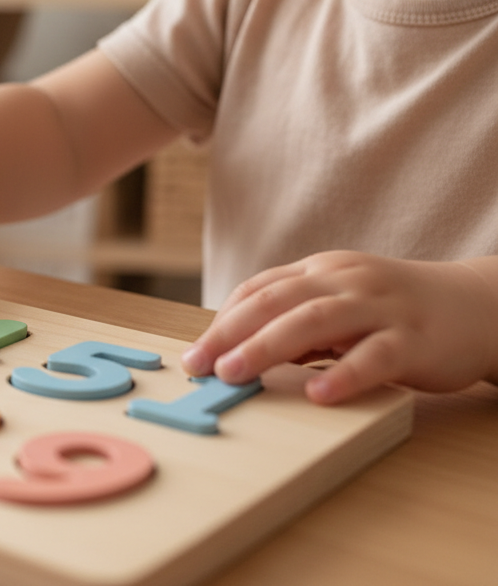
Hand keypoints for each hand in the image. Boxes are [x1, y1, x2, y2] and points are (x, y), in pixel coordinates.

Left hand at [181, 251, 497, 403]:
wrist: (478, 307)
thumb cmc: (396, 312)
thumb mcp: (341, 305)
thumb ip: (297, 323)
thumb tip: (240, 351)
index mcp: (322, 271)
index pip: (259, 289)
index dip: (223, 320)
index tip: (195, 352)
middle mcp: (346, 281)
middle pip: (276, 302)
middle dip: (230, 332)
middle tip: (199, 365)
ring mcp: (380, 307)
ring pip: (316, 321)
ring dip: (267, 347)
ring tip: (235, 373)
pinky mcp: (414, 338)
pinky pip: (375, 356)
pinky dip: (344, 374)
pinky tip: (318, 394)